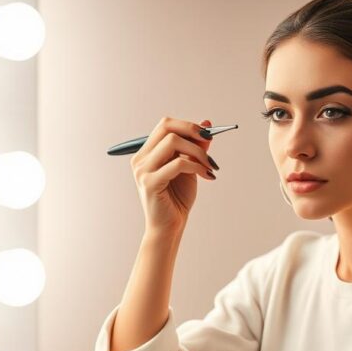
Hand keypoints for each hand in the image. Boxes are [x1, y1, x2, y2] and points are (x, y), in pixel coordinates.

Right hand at [131, 117, 216, 234]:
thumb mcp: (189, 168)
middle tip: (210, 141)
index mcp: (146, 153)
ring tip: (210, 166)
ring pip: (173, 142)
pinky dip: (197, 166)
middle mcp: (140, 159)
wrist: (170, 227)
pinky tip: (208, 175)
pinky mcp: (150, 183)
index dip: (188, 125)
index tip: (207, 134)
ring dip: (198, 151)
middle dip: (192, 131)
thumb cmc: (177, 199)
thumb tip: (207, 123)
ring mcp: (143, 170)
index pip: (165, 125)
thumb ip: (195, 147)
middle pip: (166, 127)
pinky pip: (178, 164)